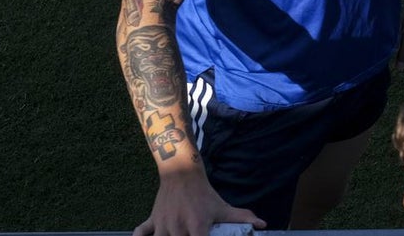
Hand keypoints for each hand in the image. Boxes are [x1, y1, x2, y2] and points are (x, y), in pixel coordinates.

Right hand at [133, 167, 264, 235]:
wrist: (183, 173)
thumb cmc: (204, 194)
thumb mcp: (223, 207)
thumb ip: (242, 217)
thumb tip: (263, 224)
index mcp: (197, 227)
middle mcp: (178, 229)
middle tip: (190, 235)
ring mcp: (162, 226)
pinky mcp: (151, 221)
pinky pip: (140, 234)